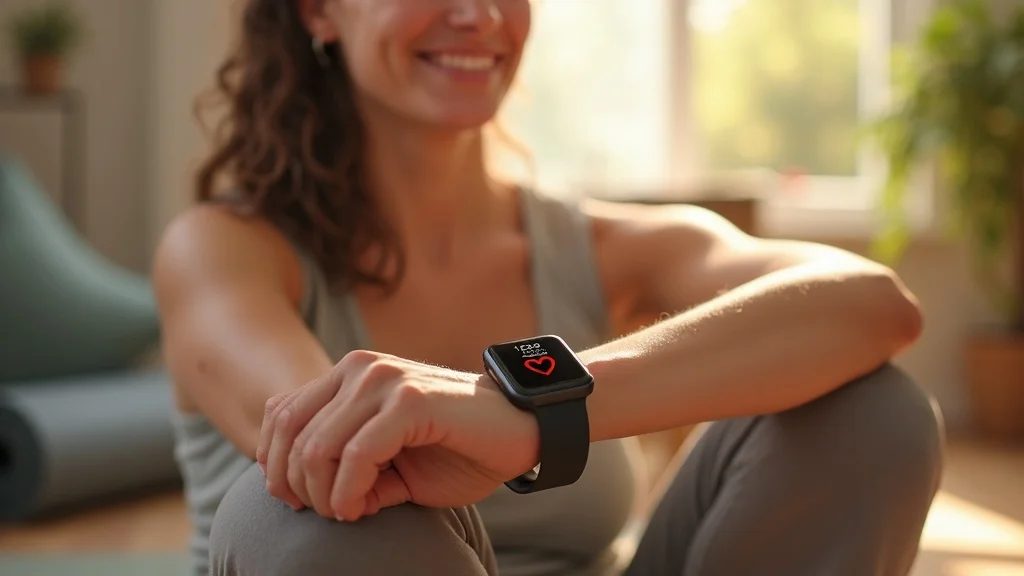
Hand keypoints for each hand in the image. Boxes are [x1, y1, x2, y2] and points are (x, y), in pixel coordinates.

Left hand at [256, 350, 539, 520]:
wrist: (520, 431)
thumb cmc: (456, 448)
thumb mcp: (384, 456)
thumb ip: (340, 461)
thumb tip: (296, 491)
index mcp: (350, 374)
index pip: (280, 414)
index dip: (274, 464)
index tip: (296, 501)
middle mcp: (360, 368)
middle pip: (291, 432)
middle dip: (296, 485)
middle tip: (325, 513)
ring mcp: (384, 379)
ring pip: (317, 446)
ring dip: (324, 494)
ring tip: (347, 512)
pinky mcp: (409, 401)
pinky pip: (356, 455)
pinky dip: (349, 492)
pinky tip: (360, 508)